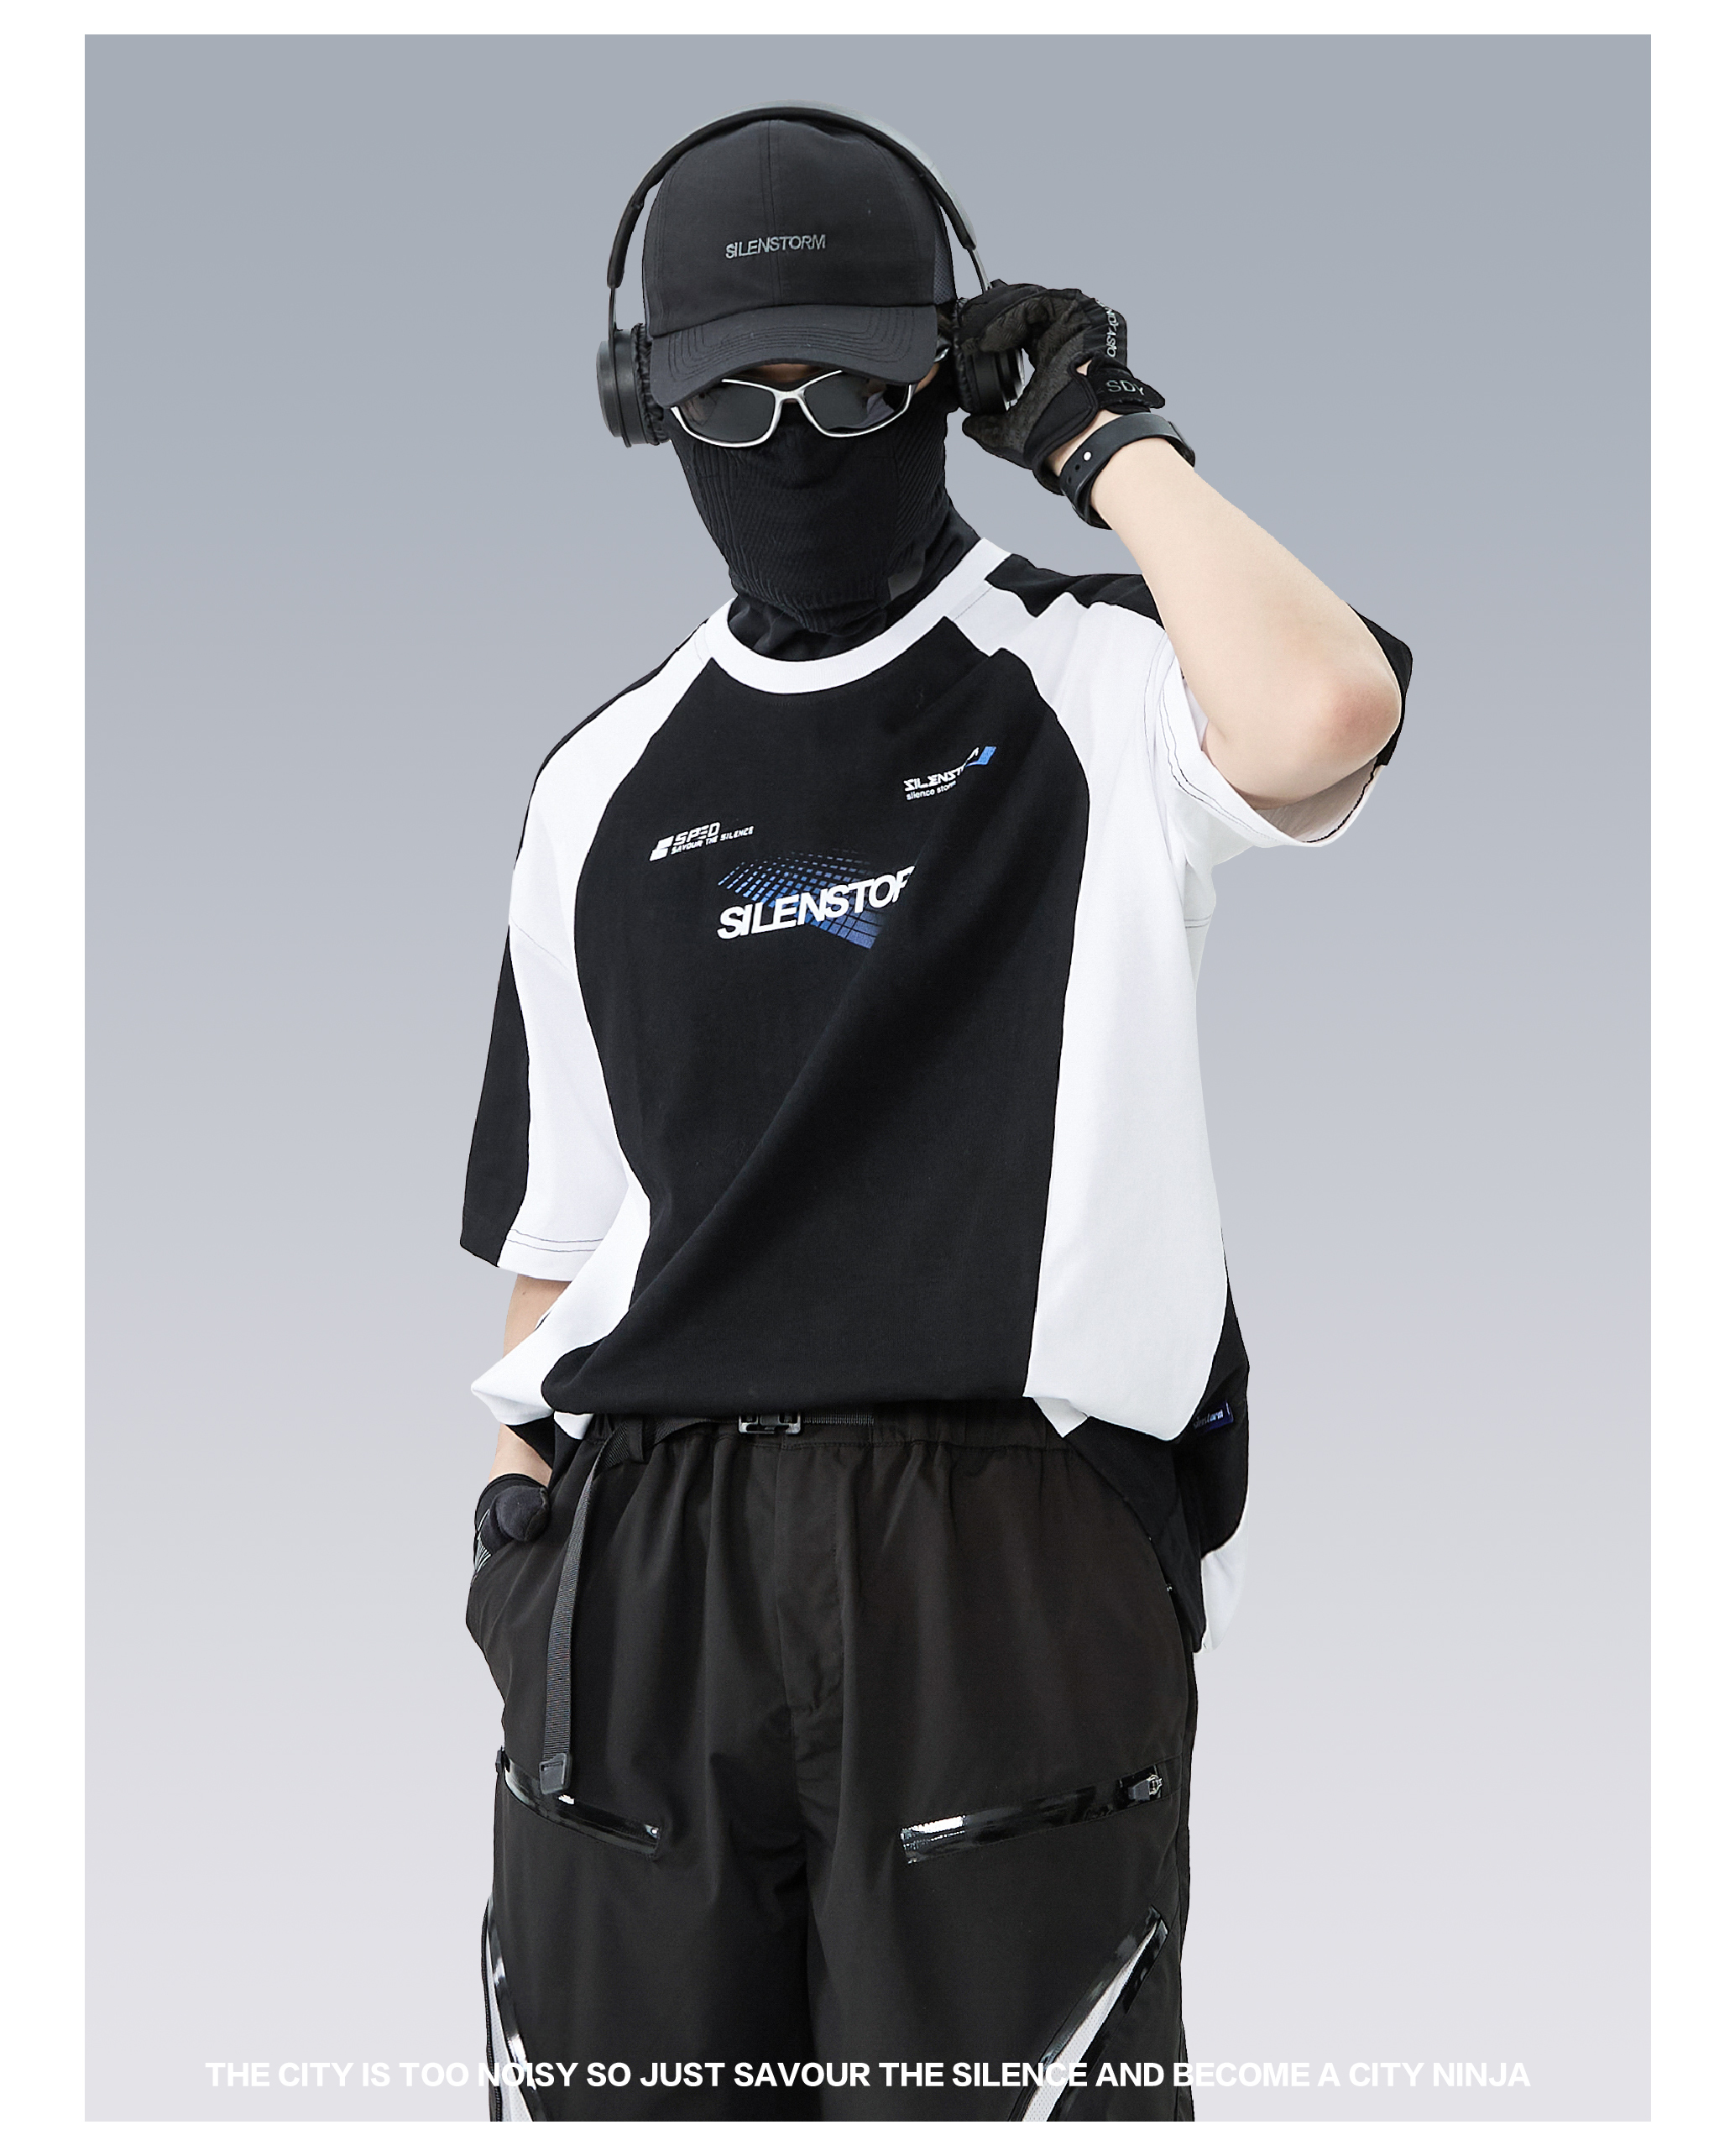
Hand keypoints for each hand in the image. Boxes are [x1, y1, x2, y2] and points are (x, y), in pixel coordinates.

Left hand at [954, 283, 1168, 492]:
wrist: (1080, 434)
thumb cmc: (1058, 433)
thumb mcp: (1012, 430)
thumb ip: (989, 425)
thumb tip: (969, 426)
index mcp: (1055, 357)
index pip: (1023, 328)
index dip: (995, 328)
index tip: (971, 341)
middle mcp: (1067, 336)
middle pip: (1027, 308)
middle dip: (994, 313)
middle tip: (968, 324)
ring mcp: (1075, 323)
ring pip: (1031, 301)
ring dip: (999, 312)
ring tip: (977, 332)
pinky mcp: (1080, 314)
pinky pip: (1038, 303)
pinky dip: (1010, 315)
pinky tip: (992, 336)